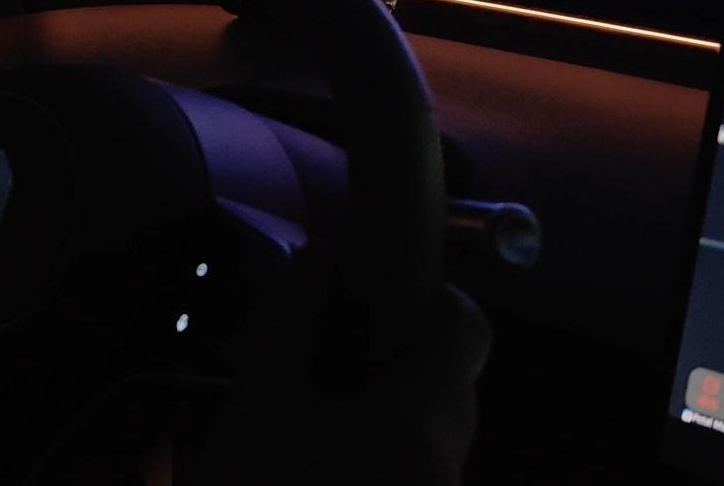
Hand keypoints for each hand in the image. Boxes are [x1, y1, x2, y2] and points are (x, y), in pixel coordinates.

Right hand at [190, 246, 491, 483]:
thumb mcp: (255, 409)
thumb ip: (287, 324)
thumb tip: (320, 258)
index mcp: (420, 421)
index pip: (469, 328)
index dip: (435, 296)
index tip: (381, 294)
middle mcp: (449, 467)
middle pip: (451, 387)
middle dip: (398, 362)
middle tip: (331, 359)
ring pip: (433, 439)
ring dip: (388, 416)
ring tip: (315, 423)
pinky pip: (417, 475)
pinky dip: (383, 458)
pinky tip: (323, 466)